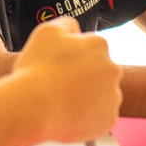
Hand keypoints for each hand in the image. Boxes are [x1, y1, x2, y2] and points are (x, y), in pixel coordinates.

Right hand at [13, 16, 121, 143]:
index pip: (90, 49)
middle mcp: (112, 69)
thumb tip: (76, 30)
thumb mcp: (47, 31)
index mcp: (99, 45)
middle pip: (99, 72)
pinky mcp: (108, 120)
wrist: (33, 106)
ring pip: (101, 95)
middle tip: (60, 85)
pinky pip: (99, 118)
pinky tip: (68, 116)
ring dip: (87, 97)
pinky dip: (87, 118)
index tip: (59, 67)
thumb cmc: (37, 68)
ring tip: (62, 102)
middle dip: (84, 77)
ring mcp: (112, 97)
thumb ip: (67, 24)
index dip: (72, 58)